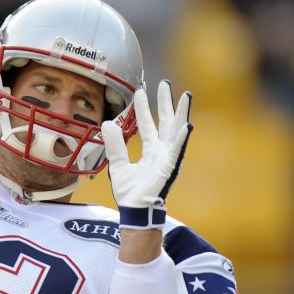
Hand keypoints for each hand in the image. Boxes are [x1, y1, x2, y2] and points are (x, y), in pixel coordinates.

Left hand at [100, 81, 192, 228]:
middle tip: (164, 83)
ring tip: (185, 96)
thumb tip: (107, 123)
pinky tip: (187, 125)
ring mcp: (168, 158)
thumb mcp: (117, 164)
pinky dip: (182, 138)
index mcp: (150, 151)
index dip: (143, 109)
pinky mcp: (170, 166)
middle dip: (165, 103)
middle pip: (165, 122)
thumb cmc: (130, 192)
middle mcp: (161, 152)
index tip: (141, 91)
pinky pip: (177, 150)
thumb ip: (114, 145)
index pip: (147, 124)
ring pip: (176, 131)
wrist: (134, 210)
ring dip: (181, 114)